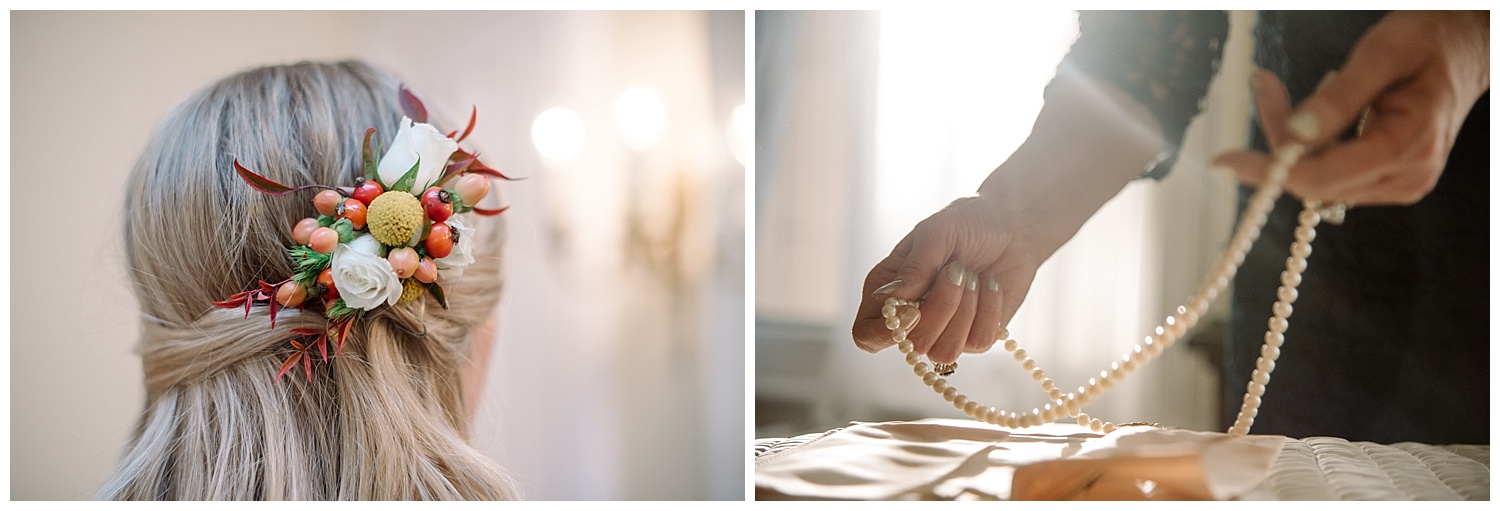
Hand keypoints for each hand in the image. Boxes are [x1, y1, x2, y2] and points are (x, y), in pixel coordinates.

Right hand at [851, 195, 1044, 363]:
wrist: (1012, 226)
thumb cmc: (967, 223)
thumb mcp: (937, 233)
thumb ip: (914, 267)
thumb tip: (890, 298)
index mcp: (886, 292)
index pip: (865, 335)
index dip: (883, 334)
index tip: (913, 309)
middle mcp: (910, 317)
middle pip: (914, 345)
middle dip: (942, 307)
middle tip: (956, 270)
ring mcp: (943, 331)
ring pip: (945, 352)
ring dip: (965, 310)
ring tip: (972, 277)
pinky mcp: (974, 338)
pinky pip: (978, 342)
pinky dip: (989, 310)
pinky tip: (990, 286)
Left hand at [1216, 11, 1488, 204]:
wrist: (1465, 48)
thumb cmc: (1427, 43)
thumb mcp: (1382, 53)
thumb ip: (1340, 96)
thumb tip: (1295, 134)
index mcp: (1408, 146)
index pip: (1323, 177)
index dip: (1270, 171)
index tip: (1225, 160)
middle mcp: (1406, 177)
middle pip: (1314, 181)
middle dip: (1277, 141)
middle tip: (1263, 86)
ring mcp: (1399, 184)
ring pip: (1318, 181)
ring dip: (1288, 144)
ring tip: (1278, 91)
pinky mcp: (1387, 180)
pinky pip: (1332, 174)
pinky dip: (1307, 148)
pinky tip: (1306, 116)